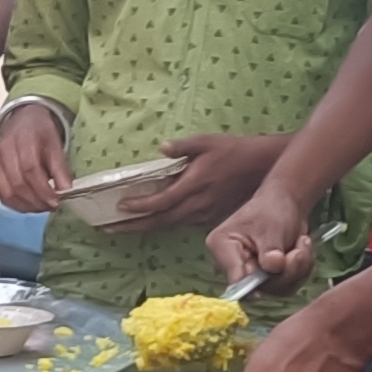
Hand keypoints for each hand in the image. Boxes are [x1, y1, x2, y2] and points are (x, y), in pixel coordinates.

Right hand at [0, 102, 71, 214]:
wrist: (23, 122)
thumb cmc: (40, 133)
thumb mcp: (55, 143)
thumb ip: (60, 166)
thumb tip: (66, 189)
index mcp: (23, 139)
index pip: (30, 169)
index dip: (43, 189)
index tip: (56, 200)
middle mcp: (5, 151)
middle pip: (18, 183)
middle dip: (37, 200)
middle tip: (52, 206)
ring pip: (8, 192)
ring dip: (27, 205)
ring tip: (42, 207)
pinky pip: (2, 195)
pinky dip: (16, 205)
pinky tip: (30, 206)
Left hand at [134, 133, 289, 229]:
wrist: (262, 168)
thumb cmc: (234, 151)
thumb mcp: (207, 141)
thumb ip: (182, 146)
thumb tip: (162, 147)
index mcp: (193, 185)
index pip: (160, 201)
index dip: (139, 206)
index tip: (120, 207)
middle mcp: (196, 205)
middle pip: (159, 221)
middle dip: (133, 226)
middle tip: (109, 229)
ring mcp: (204, 214)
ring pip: (169, 225)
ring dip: (145, 228)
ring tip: (123, 229)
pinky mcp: (210, 217)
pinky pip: (181, 224)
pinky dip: (163, 225)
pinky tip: (152, 224)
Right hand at [206, 183, 315, 290]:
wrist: (287, 206)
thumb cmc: (273, 210)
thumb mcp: (273, 227)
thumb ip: (271, 249)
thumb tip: (273, 267)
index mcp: (222, 247)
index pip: (233, 277)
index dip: (254, 284)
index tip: (274, 273)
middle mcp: (231, 266)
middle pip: (257, 288)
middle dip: (285, 272)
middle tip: (300, 250)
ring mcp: (249, 276)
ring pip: (275, 289)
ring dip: (297, 270)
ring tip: (302, 244)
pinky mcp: (266, 282)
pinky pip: (286, 287)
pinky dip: (300, 271)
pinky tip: (301, 252)